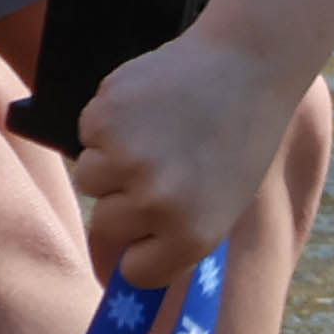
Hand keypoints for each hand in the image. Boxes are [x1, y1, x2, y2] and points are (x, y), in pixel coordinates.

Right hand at [70, 22, 296, 293]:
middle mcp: (155, 203)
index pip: (137, 271)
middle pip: (107, 225)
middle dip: (125, 201)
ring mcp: (125, 159)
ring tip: (157, 132)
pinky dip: (108, 124)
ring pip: (89, 180)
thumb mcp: (225, 203)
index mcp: (192, 234)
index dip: (143, 249)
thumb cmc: (239, 136)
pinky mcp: (103, 118)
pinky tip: (148, 106)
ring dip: (111, 161)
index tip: (153, 229)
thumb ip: (177, 238)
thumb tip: (127, 267)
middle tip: (164, 166)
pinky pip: (87, 136)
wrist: (246, 63)